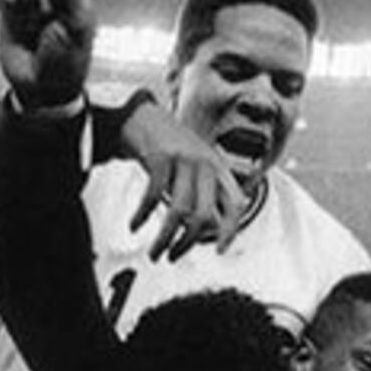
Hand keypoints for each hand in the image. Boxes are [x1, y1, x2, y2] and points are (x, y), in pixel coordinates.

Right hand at [122, 105, 246, 260]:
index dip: (230, 229)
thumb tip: (207, 231)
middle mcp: (205, 163)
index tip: (219, 250)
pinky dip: (143, 215)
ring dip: (165, 238)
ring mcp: (184, 158)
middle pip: (204, 215)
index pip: (235, 203)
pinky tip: (135, 224)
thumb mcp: (194, 167)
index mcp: (218, 168)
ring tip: (155, 252)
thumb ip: (203, 194)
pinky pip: (154, 196)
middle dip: (188, 242)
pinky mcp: (160, 156)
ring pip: (179, 211)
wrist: (142, 114)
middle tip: (173, 256)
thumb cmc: (169, 147)